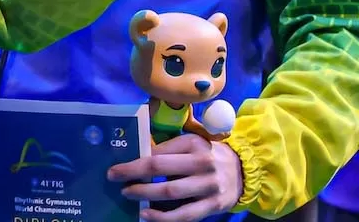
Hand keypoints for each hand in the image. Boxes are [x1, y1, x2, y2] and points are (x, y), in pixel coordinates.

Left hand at [107, 133, 242, 220]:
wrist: (244, 172)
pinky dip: (164, 217)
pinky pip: (185, 215)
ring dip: (145, 194)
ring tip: (128, 194)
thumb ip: (168, 149)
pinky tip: (148, 216)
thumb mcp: (191, 144)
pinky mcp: (214, 206)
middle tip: (114, 178)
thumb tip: (136, 154)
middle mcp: (202, 164)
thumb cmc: (207, 155)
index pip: (158, 152)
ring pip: (171, 192)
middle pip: (160, 169)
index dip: (134, 161)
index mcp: (192, 144)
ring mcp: (209, 186)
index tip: (116, 166)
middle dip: (133, 175)